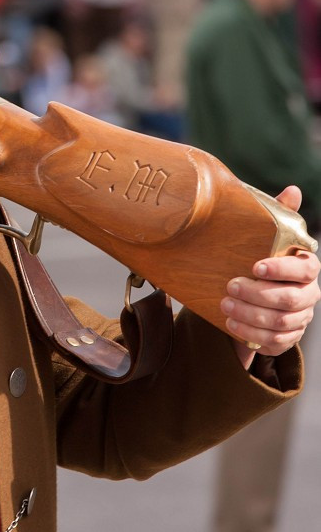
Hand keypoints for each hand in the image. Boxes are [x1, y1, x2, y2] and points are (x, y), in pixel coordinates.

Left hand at [222, 186, 318, 366]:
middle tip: (230, 286)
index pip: (304, 270)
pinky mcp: (287, 338)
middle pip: (289, 300)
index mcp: (307, 268)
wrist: (253, 295)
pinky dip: (251, 333)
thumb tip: (293, 190)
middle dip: (257, 294)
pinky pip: (274, 341)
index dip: (282, 269)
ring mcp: (300, 318)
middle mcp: (308, 294)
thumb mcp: (268, 237)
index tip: (255, 266)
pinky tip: (231, 324)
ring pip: (280, 322)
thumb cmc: (263, 260)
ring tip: (225, 305)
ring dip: (250, 315)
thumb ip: (282, 215)